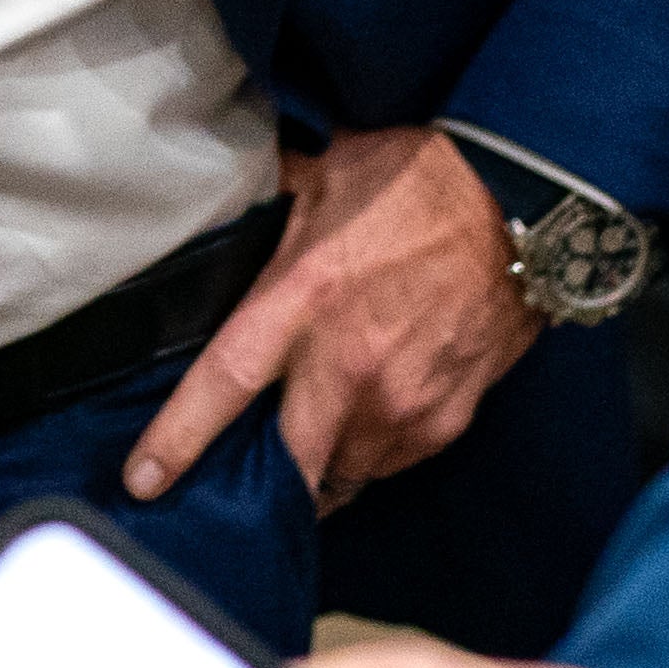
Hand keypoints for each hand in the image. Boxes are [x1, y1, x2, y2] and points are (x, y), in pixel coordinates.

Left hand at [122, 126, 542, 511]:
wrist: (525, 200)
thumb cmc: (422, 178)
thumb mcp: (327, 175)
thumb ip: (271, 206)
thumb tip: (226, 200)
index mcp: (304, 299)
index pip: (224, 385)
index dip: (178, 440)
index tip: (143, 480)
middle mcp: (348, 364)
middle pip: (286, 466)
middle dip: (260, 488)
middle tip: (239, 491)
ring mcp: (402, 399)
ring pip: (341, 472)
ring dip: (322, 464)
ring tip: (313, 442)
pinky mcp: (447, 416)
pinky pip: (393, 461)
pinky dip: (374, 450)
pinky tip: (370, 421)